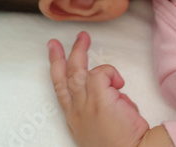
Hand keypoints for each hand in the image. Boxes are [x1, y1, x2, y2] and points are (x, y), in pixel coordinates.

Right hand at [49, 31, 149, 146]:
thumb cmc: (121, 140)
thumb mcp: (102, 121)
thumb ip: (101, 102)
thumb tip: (113, 88)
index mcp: (76, 119)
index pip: (61, 92)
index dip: (55, 73)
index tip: (53, 59)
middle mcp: (77, 112)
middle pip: (63, 79)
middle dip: (57, 57)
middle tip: (54, 42)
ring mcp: (86, 105)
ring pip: (77, 71)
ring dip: (80, 51)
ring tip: (83, 38)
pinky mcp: (99, 100)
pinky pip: (101, 73)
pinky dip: (111, 73)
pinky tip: (119, 83)